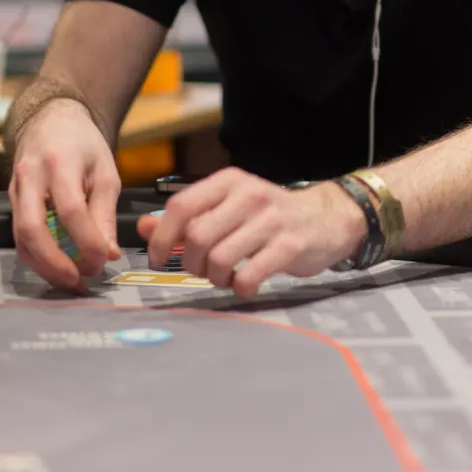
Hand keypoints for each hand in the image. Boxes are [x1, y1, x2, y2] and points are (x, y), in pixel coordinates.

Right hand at [9, 99, 121, 290]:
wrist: (50, 120)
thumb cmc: (83, 144)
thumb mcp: (104, 171)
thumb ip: (105, 213)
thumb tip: (109, 254)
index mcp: (60, 162)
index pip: (70, 208)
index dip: (86, 240)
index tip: (104, 259)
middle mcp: (30, 176)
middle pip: (31, 228)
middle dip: (54, 263)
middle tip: (80, 280)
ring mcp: (15, 189)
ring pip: (20, 238)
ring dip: (44, 266)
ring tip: (72, 281)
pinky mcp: (10, 200)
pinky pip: (18, 235)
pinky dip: (37, 257)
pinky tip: (57, 268)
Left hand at [137, 167, 366, 298]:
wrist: (327, 217)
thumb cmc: (268, 214)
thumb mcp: (228, 206)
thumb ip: (188, 216)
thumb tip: (144, 227)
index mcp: (229, 182)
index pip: (181, 206)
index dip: (162, 236)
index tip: (159, 258)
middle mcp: (248, 195)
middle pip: (197, 237)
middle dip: (191, 263)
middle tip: (201, 270)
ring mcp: (271, 220)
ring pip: (220, 259)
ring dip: (215, 278)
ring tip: (224, 277)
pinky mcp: (289, 246)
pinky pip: (249, 276)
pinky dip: (239, 288)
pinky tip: (245, 284)